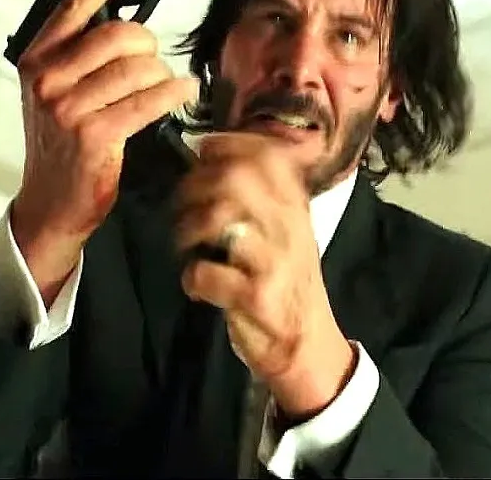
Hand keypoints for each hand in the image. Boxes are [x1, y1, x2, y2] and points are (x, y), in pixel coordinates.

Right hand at [11, 0, 197, 300]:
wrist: (50, 204)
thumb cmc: (60, 146)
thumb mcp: (57, 94)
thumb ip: (79, 58)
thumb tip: (125, 24)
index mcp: (36, 61)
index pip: (73, 7)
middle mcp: (48, 80)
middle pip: (116, 35)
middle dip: (147, 43)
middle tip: (154, 59)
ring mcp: (68, 108)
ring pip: (136, 68)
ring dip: (162, 75)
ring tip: (167, 85)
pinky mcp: (94, 135)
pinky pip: (147, 100)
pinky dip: (173, 93)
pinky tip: (183, 93)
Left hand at [174, 133, 355, 418]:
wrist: (308, 345)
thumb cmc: (285, 281)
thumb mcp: (285, 231)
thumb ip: (258, 195)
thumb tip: (208, 153)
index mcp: (294, 206)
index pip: (265, 153)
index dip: (225, 145)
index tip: (202, 157)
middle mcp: (288, 226)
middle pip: (234, 177)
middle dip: (193, 188)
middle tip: (182, 210)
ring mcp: (274, 261)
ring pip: (218, 217)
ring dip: (186, 230)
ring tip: (186, 247)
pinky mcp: (257, 296)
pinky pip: (206, 273)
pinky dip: (191, 278)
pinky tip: (197, 285)